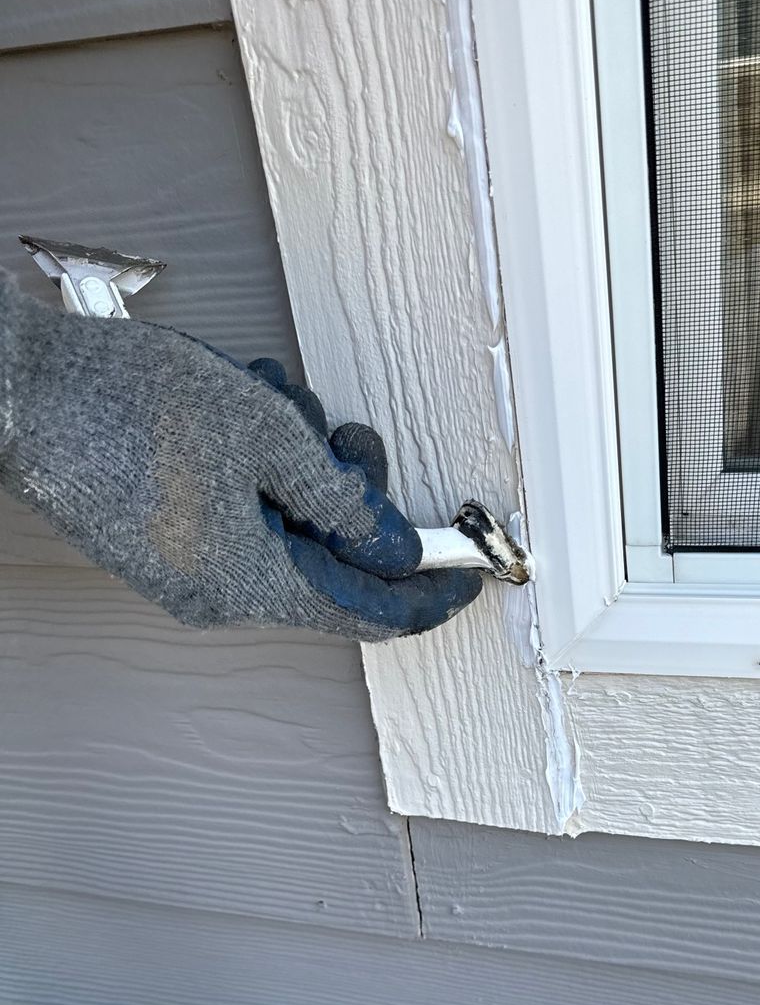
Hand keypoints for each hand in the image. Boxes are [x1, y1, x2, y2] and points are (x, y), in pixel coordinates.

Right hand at [0, 274, 480, 639]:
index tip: (468, 575)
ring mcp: (184, 571)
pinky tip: (237, 412)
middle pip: (327, 565)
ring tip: (270, 403)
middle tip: (349, 441)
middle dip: (353, 500)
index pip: (367, 614)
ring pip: (286, 531)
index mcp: (248, 582)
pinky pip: (241, 518)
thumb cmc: (125, 401)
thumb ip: (344, 499)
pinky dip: (258, 469)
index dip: (426, 595)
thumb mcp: (267, 432)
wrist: (16, 390)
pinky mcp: (163, 542)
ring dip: (300, 468)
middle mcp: (216, 593)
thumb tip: (395, 546)